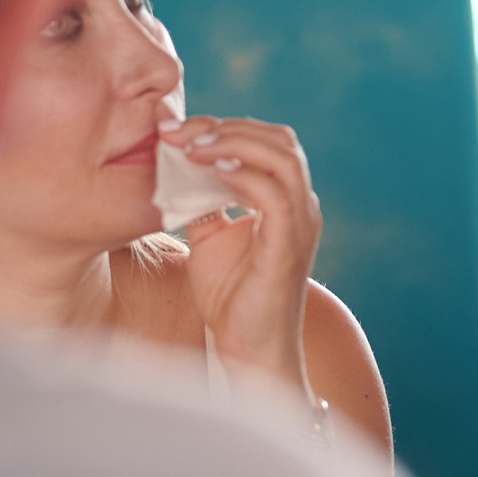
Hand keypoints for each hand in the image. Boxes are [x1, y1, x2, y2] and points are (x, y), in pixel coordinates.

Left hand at [161, 113, 321, 397]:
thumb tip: (178, 166)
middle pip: (279, 139)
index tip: (176, 130)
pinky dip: (242, 174)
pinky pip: (274, 194)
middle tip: (180, 131)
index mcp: (286, 201)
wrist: (246, 350)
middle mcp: (301, 206)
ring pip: (282, 157)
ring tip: (191, 146)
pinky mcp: (289, 245)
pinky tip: (209, 171)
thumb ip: (202, 200)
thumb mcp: (209, 237)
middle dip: (227, 126)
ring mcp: (300, 224)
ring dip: (233, 143)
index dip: (224, 128)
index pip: (267, 142)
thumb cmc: (231, 299)